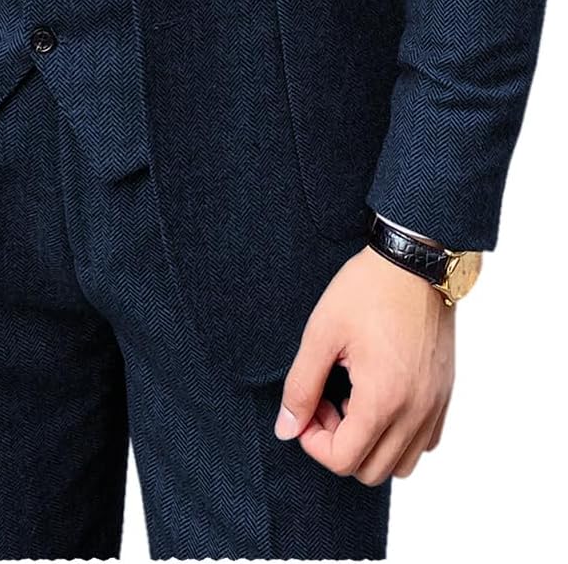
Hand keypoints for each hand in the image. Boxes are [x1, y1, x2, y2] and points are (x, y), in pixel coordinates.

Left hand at [274, 243, 454, 484]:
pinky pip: (425, 442)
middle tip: (328, 401)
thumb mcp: (321, 333)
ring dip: (371, 445)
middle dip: (340, 445)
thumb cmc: (367, 290)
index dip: (313, 442)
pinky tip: (381, 396)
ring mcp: (435, 405)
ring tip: (354, 400)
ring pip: (402, 463)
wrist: (415, 261)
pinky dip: (400, 435)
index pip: (343, 461)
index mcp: (382, 400)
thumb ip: (301, 387)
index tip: (308, 406)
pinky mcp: (445, 394)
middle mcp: (415, 412)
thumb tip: (287, 428)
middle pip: (371, 471)